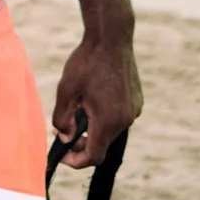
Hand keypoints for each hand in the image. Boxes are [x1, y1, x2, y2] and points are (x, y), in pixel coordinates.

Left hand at [52, 32, 141, 168]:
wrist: (112, 37)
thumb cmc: (86, 62)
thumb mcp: (66, 90)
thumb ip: (62, 119)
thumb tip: (64, 138)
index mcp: (108, 121)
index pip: (93, 156)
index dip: (75, 161)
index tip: (62, 155)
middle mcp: (125, 120)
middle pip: (102, 144)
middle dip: (81, 143)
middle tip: (62, 131)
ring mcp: (134, 110)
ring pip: (110, 131)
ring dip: (93, 128)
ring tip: (77, 110)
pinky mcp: (137, 100)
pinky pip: (119, 117)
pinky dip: (104, 117)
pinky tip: (92, 100)